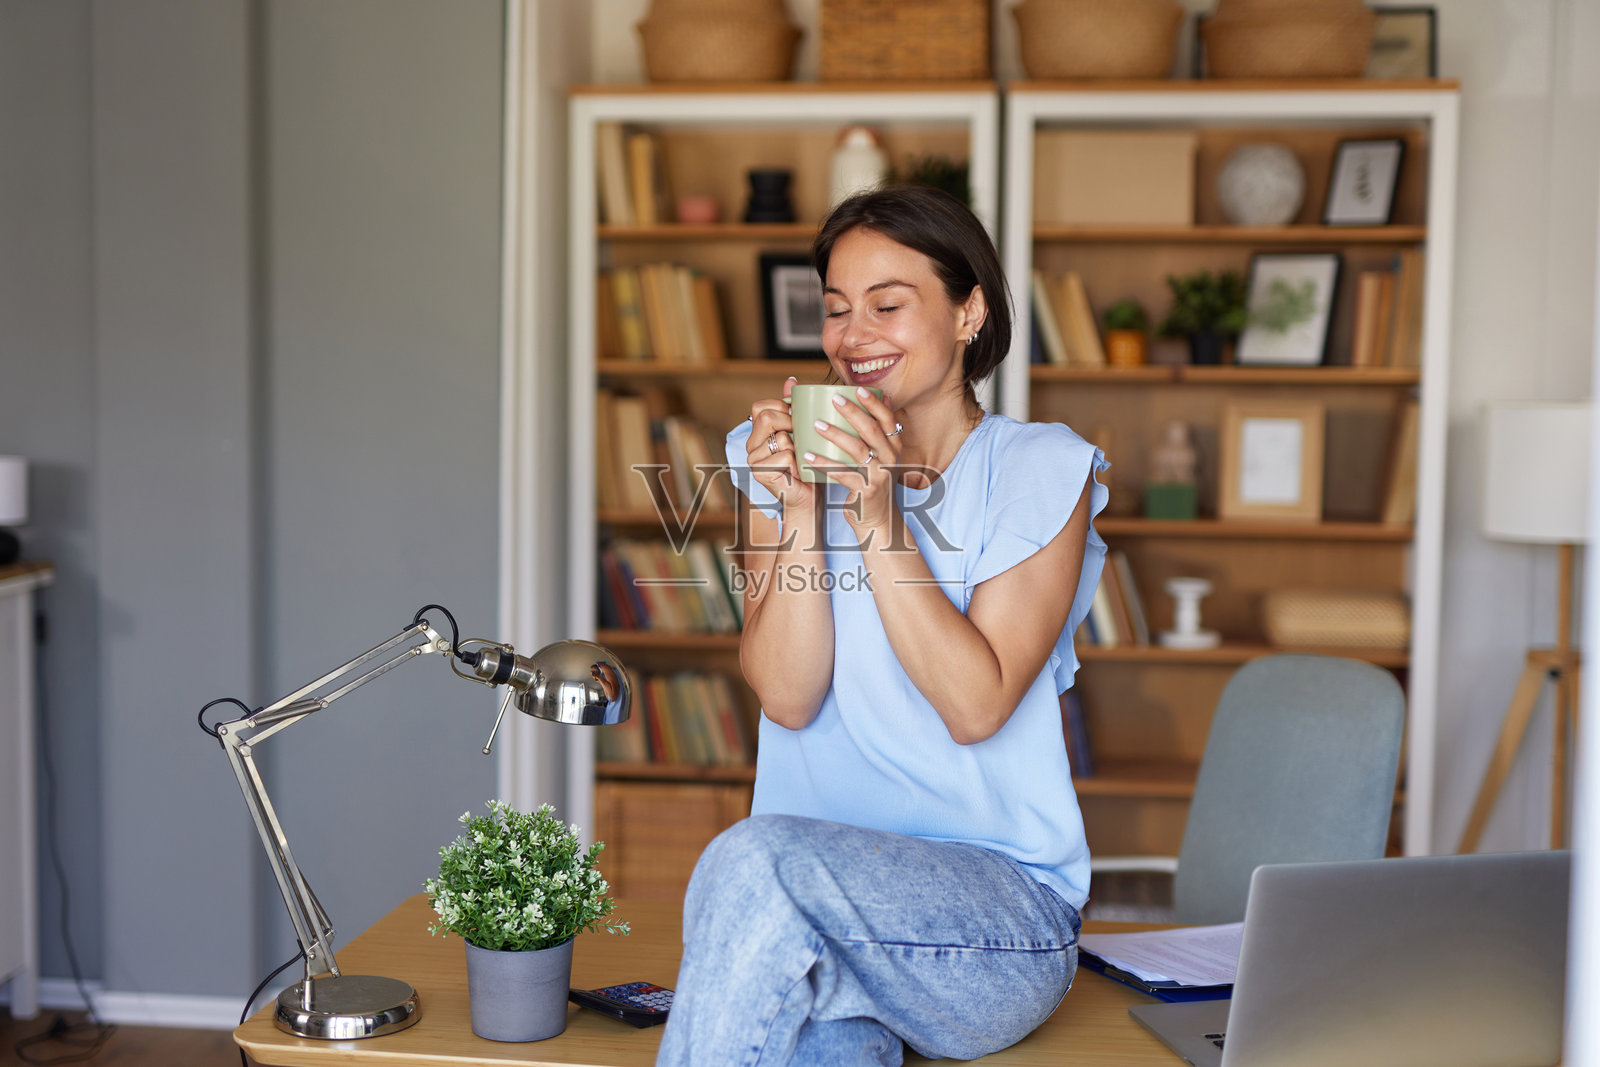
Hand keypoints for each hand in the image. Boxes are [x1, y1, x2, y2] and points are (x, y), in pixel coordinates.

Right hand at [745, 377, 816, 514]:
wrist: (809, 499)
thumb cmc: (807, 466)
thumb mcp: (802, 433)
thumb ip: (793, 408)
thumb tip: (791, 381)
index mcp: (757, 433)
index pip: (760, 406)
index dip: (781, 407)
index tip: (796, 418)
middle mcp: (750, 446)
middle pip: (766, 417)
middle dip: (790, 423)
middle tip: (802, 438)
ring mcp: (753, 460)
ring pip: (780, 438)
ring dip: (798, 448)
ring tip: (801, 460)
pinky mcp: (760, 474)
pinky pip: (785, 456)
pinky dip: (799, 464)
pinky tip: (800, 473)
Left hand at [805, 386, 901, 535]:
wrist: (877, 520)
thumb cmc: (873, 482)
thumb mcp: (882, 457)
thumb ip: (880, 432)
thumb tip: (882, 397)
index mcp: (894, 447)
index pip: (887, 419)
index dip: (874, 403)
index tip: (857, 389)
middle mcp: (890, 459)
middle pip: (872, 430)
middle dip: (852, 412)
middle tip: (833, 399)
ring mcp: (879, 475)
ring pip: (857, 450)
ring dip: (835, 434)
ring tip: (816, 425)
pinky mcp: (866, 491)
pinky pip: (842, 474)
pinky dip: (823, 464)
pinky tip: (807, 456)